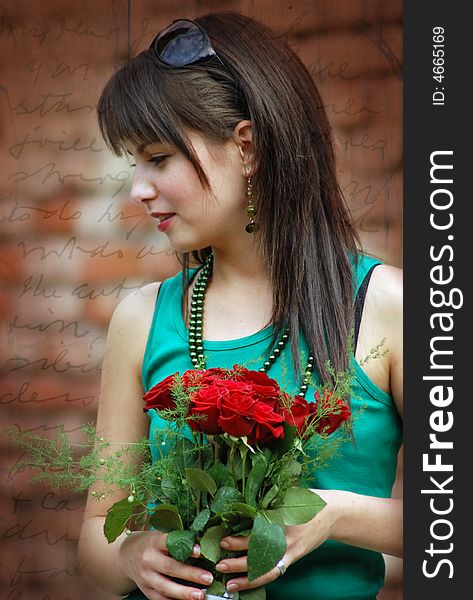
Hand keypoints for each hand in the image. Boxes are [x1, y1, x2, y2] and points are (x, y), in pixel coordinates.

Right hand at [119, 530, 213, 599]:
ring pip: (164, 587)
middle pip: (170, 567)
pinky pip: (159, 599)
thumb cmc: (152, 544)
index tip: (200, 552)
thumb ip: (178, 539)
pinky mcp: (145, 590)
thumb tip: (203, 543)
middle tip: (208, 578)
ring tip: (200, 595)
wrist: (128, 555)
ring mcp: (145, 576)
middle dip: (190, 574)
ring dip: (183, 593)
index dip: (185, 548)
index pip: (170, 543)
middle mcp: (148, 559)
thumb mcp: (161, 535)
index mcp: (154, 541)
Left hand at [215, 490, 339, 593]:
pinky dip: (258, 579)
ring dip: (245, 575)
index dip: (237, 536)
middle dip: (235, 557)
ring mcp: (289, 547)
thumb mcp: (285, 494)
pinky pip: (274, 572)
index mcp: (278, 515)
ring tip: (228, 581)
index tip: (222, 537)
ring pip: (264, 566)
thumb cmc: (305, 499)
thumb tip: (240, 499)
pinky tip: (245, 583)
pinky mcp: (294, 556)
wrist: (331, 511)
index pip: (253, 528)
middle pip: (256, 549)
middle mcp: (282, 533)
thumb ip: (265, 499)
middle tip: (218, 561)